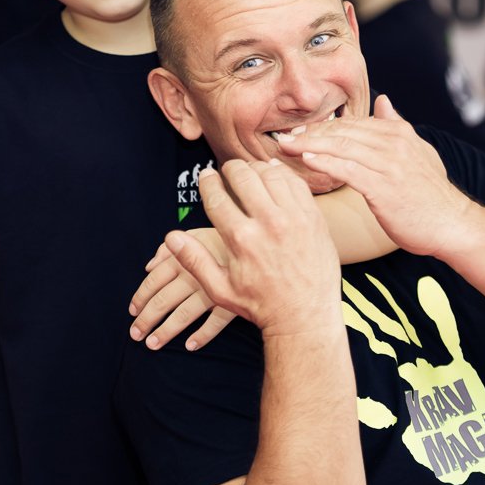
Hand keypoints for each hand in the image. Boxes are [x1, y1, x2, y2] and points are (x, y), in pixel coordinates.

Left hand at [128, 229, 236, 350]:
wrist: (262, 243)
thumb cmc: (226, 239)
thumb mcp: (197, 234)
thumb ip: (169, 249)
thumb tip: (148, 266)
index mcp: (183, 257)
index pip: (154, 280)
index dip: (140, 297)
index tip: (132, 311)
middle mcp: (194, 275)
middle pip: (163, 300)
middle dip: (146, 319)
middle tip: (135, 334)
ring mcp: (213, 290)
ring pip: (183, 315)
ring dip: (165, 331)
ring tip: (153, 343)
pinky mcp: (232, 302)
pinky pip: (215, 323)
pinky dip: (202, 335)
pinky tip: (190, 345)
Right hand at [163, 159, 340, 336]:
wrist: (305, 316)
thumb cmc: (261, 305)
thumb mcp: (220, 290)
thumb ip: (195, 261)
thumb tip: (171, 238)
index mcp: (241, 240)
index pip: (217, 197)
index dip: (208, 181)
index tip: (206, 175)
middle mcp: (268, 224)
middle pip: (244, 177)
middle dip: (231, 169)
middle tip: (227, 170)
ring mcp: (294, 218)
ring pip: (270, 174)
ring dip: (256, 168)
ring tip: (249, 172)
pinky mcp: (314, 218)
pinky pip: (295, 183)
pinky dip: (282, 174)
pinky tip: (273, 175)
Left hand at [274, 94, 471, 256]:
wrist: (452, 224)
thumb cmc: (430, 194)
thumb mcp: (419, 152)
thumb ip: (397, 126)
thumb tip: (384, 102)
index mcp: (398, 133)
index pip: (352, 123)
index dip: (323, 126)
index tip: (300, 132)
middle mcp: (393, 143)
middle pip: (342, 131)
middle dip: (310, 133)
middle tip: (284, 137)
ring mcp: (388, 164)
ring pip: (341, 146)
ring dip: (310, 145)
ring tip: (287, 146)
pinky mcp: (383, 187)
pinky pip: (347, 169)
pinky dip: (325, 162)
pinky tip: (306, 160)